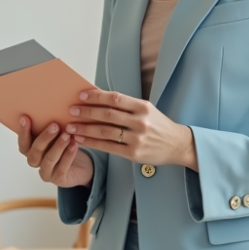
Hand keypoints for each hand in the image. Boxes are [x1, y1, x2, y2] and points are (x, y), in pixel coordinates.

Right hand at [18, 116, 93, 188]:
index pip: (23, 142)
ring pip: (48, 160)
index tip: (25, 117)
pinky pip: (62, 168)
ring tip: (67, 135)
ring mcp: (46, 172)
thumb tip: (51, 106)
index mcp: (30, 150)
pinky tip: (74, 145)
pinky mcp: (58, 179)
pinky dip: (68, 156)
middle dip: (44, 138)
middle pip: (34, 152)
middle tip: (55, 125)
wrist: (81, 166)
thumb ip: (50, 127)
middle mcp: (35, 162)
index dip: (23, 132)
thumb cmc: (65, 145)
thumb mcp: (57, 135)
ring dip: (58, 146)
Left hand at [65, 90, 196, 168]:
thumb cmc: (158, 125)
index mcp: (143, 107)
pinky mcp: (133, 153)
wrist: (177, 144)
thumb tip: (98, 97)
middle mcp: (140, 122)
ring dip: (85, 128)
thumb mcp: (146, 110)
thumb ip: (125, 105)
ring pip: (105, 132)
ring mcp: (137, 138)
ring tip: (70, 127)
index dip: (97, 96)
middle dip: (86, 112)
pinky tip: (81, 139)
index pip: (115, 98)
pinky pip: (108, 147)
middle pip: (107, 115)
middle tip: (71, 110)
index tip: (81, 95)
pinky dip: (92, 142)